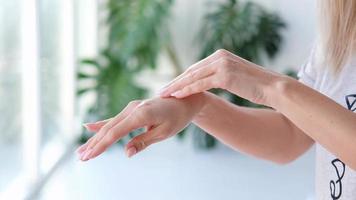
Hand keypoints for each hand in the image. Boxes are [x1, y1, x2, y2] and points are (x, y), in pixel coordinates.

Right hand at [77, 94, 204, 160]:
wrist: (184, 100)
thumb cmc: (177, 118)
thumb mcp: (164, 132)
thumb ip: (143, 142)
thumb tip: (126, 153)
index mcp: (141, 114)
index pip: (115, 133)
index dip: (101, 146)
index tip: (88, 157)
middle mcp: (132, 109)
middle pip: (108, 129)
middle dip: (94, 144)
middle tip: (80, 157)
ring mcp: (131, 107)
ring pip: (109, 125)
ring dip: (95, 138)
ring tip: (81, 150)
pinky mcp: (132, 109)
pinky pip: (115, 119)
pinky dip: (102, 125)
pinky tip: (87, 127)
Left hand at [159, 49, 281, 105]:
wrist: (274, 88)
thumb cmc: (256, 86)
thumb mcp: (235, 77)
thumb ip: (220, 75)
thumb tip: (209, 81)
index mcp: (220, 55)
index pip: (196, 68)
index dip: (181, 78)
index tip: (170, 86)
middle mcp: (219, 57)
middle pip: (191, 71)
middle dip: (175, 82)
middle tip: (161, 90)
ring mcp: (222, 65)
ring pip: (193, 77)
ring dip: (176, 86)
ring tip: (163, 94)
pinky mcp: (225, 75)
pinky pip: (201, 84)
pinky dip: (187, 90)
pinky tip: (176, 95)